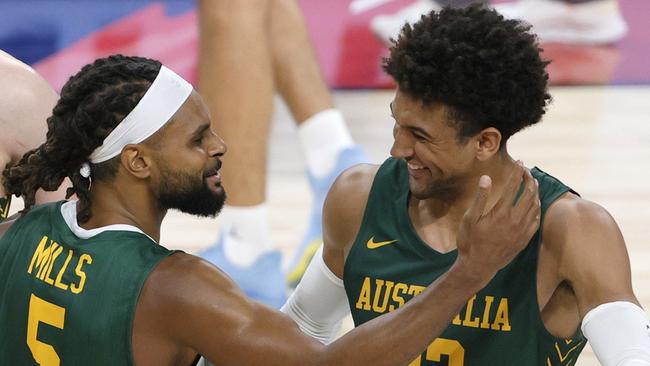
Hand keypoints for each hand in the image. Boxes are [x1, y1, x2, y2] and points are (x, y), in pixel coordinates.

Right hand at [453, 163, 540, 285]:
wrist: (478, 266)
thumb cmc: (469, 242)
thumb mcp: (469, 219)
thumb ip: (480, 198)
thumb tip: (487, 178)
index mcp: (501, 213)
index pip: (513, 186)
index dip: (517, 172)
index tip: (519, 162)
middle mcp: (515, 220)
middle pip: (528, 194)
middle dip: (528, 179)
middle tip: (526, 171)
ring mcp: (522, 231)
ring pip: (535, 206)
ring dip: (535, 192)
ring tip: (532, 183)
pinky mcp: (524, 239)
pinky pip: (536, 221)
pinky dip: (537, 209)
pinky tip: (535, 204)